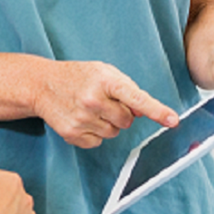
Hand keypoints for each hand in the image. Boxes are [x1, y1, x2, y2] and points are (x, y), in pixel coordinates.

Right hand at [33, 60, 178, 148]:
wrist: (41, 84)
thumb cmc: (76, 76)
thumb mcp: (103, 71)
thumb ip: (126, 88)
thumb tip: (142, 112)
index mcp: (104, 81)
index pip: (136, 98)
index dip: (156, 111)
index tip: (172, 120)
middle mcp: (93, 100)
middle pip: (127, 121)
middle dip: (121, 114)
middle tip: (103, 102)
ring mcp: (82, 118)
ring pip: (113, 133)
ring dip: (107, 124)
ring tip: (89, 109)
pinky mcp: (72, 133)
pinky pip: (98, 142)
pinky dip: (94, 133)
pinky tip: (81, 119)